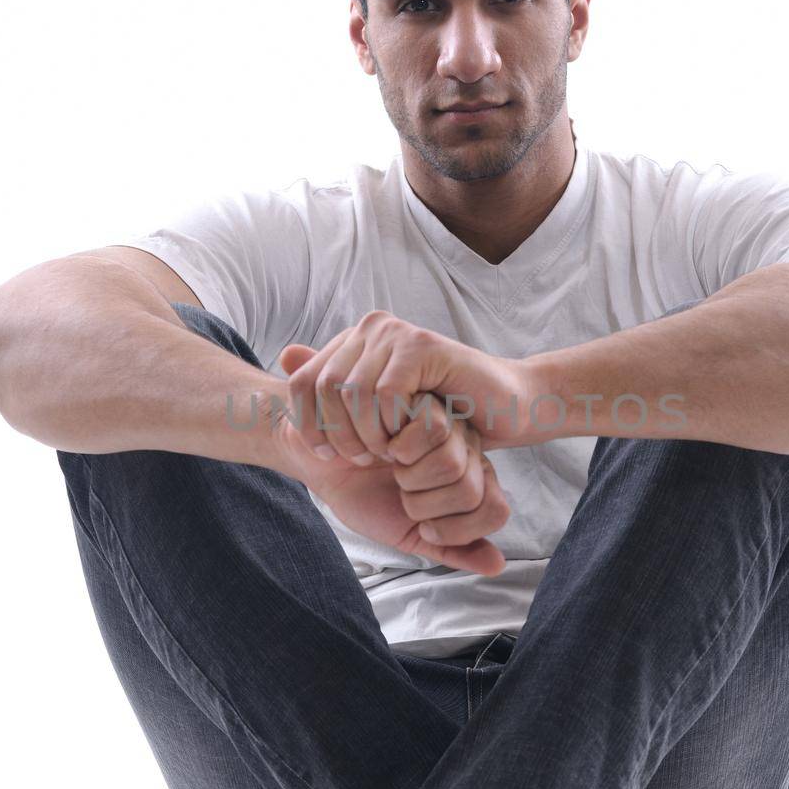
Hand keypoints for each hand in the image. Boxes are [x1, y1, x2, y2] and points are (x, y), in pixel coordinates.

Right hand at [274, 386, 510, 576]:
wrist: (321, 461)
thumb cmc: (363, 494)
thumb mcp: (409, 532)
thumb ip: (451, 548)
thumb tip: (497, 566)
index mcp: (469, 480)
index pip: (495, 511)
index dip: (456, 528)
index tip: (421, 523)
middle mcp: (467, 450)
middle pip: (470, 489)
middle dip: (422, 502)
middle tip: (397, 488)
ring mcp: (448, 423)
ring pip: (454, 463)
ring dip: (410, 476)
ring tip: (389, 465)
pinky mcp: (422, 397)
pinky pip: (434, 427)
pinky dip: (401, 447)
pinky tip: (382, 442)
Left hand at [277, 310, 533, 464]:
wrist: (504, 408)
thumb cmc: (444, 414)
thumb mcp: (379, 411)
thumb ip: (334, 387)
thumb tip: (284, 355)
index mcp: (355, 341)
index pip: (303, 381)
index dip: (307, 423)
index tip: (325, 456)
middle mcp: (371, 328)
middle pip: (322, 387)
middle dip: (337, 434)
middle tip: (363, 459)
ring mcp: (396, 333)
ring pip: (351, 392)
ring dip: (366, 434)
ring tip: (386, 453)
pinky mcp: (422, 345)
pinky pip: (385, 392)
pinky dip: (390, 424)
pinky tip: (405, 439)